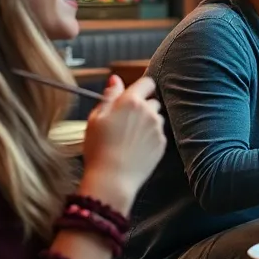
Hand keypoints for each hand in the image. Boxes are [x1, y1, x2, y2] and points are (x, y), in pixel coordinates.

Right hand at [80, 76, 165, 212]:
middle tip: (126, 121)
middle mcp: (149, 112)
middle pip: (152, 101)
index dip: (140, 87)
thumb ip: (109, 96)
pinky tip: (136, 147)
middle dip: (142, 107)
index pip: (147, 83)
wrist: (112, 178)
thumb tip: (115, 79)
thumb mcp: (96, 118)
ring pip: (156, 118)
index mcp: (131, 102)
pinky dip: (150, 137)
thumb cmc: (99, 148)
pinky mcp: (162, 143)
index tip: (133, 96)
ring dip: (147, 122)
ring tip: (130, 137)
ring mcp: (157, 128)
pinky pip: (158, 134)